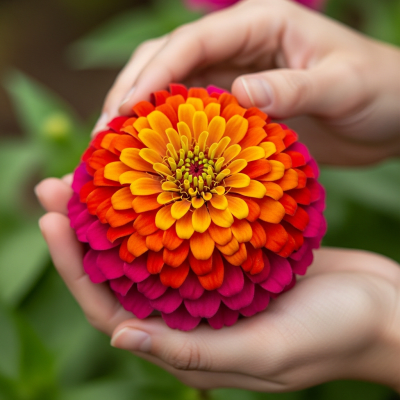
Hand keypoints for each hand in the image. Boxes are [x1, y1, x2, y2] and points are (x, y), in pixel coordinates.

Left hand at [35, 176, 399, 392]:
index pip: (109, 306)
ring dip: (120, 209)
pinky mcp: (234, 255)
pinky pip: (188, 227)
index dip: (74, 265)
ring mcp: (211, 280)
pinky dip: (167, 202)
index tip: (52, 216)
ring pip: (150, 243)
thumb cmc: (335, 337)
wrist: (381, 310)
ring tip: (97, 169)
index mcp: (188, 341)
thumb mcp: (267, 354)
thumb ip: (194, 355)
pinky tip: (158, 174)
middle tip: (59, 180)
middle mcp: (191, 310)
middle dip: (84, 227)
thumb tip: (120, 337)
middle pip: (120, 268)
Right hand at [94, 0, 399, 165]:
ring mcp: (235, 79)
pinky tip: (157, 162)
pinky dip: (172, 139)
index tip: (124, 112)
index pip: (191, 42)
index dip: (153, 74)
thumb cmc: (379, 90)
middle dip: (131, 95)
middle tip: (104, 137)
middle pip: (168, 62)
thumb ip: (294, 87)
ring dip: (143, 120)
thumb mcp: (343, 84)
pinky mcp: (239, 111)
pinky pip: (196, 121)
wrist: (392, 115)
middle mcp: (240, 48)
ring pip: (174, 92)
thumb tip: (239, 96)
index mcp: (260, 23)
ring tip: (117, 153)